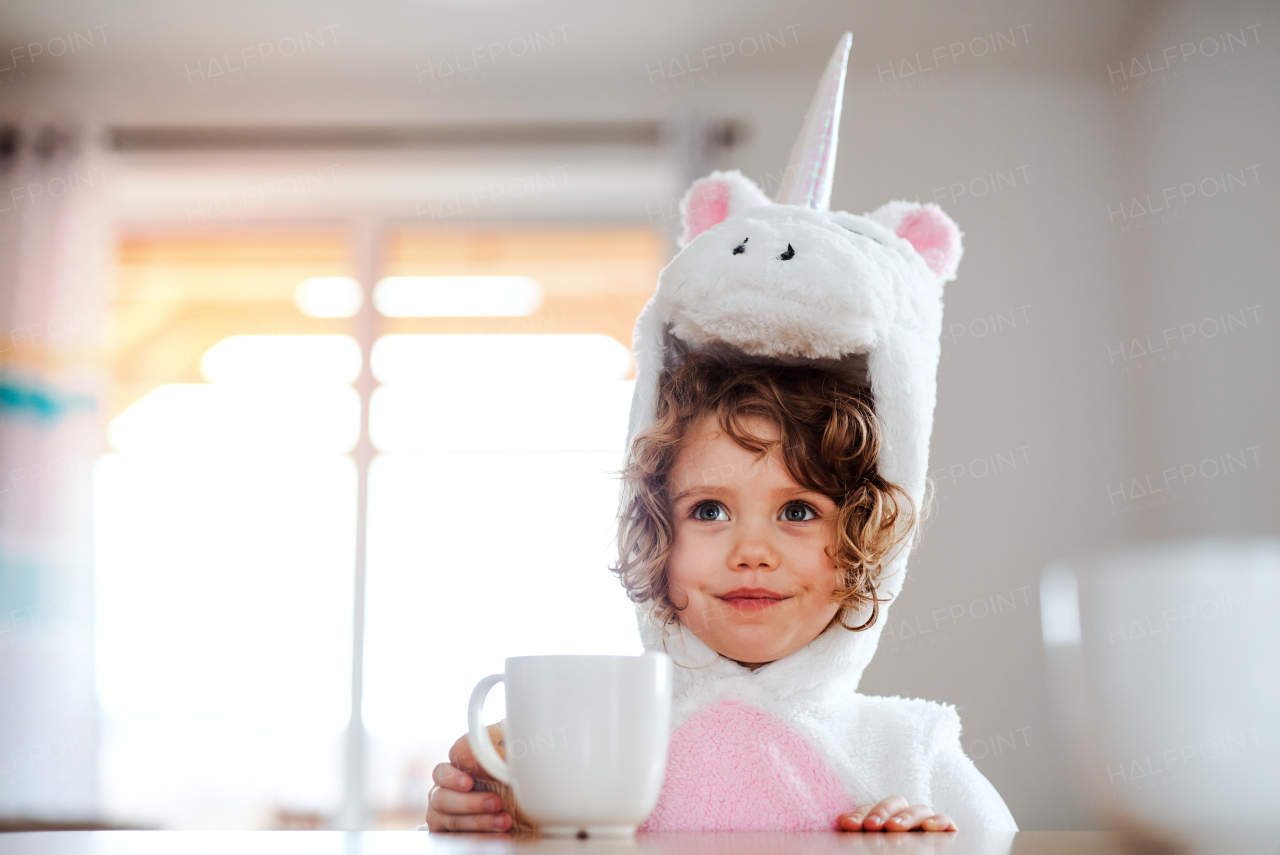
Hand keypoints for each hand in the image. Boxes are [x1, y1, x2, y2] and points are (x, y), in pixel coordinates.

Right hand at [424, 722, 511, 832]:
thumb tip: (499, 737)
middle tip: (496, 802)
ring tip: (504, 822)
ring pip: (448, 821)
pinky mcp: (457, 837)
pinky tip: (497, 836)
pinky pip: (454, 840)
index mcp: (460, 773)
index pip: (441, 772)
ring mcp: (450, 818)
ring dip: (477, 822)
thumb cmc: (521, 782)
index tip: (469, 782)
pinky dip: (475, 838)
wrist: (535, 817)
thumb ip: (502, 744)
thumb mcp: (514, 759)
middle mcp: (450, 795)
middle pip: (440, 798)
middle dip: (468, 802)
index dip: (451, 777)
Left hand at [839, 796, 956, 831]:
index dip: (861, 814)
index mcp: (884, 822)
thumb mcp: (865, 848)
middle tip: (871, 827)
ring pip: (920, 809)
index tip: (849, 825)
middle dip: (882, 812)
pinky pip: (947, 823)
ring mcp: (925, 826)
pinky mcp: (946, 835)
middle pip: (896, 802)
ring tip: (894, 828)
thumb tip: (843, 819)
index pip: (872, 809)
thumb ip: (856, 835)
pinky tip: (928, 828)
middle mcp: (905, 821)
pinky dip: (939, 821)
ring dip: (906, 816)